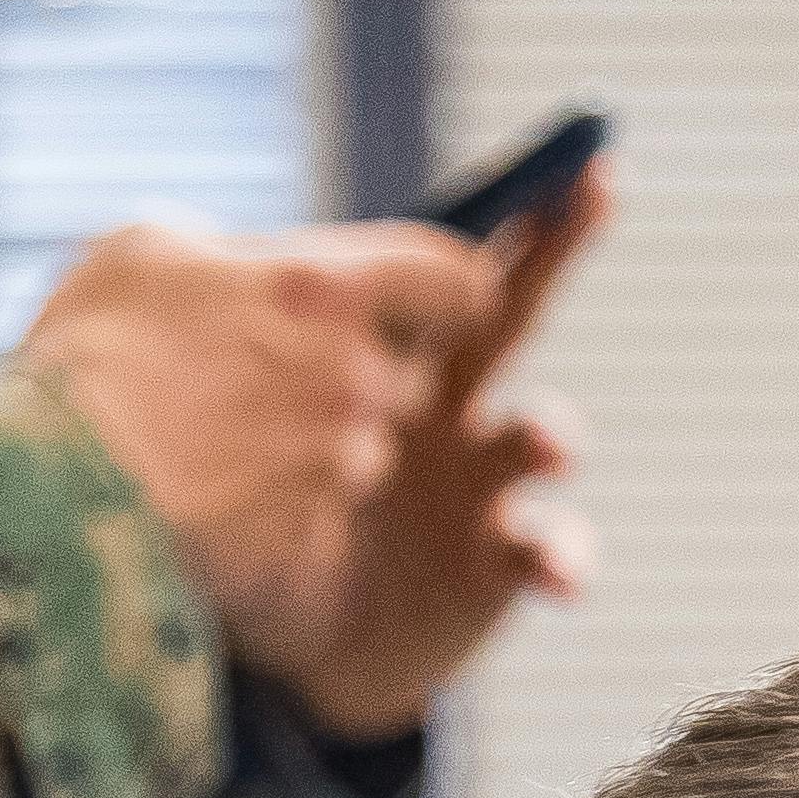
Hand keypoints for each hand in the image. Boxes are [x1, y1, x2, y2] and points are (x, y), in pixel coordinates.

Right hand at [17, 219, 500, 678]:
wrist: (43, 488)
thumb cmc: (86, 356)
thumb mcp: (145, 254)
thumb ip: (230, 253)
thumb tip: (247, 264)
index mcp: (329, 287)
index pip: (456, 283)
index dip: (443, 296)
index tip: (420, 310)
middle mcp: (355, 376)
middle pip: (402, 381)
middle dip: (352, 383)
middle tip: (260, 389)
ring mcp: (338, 468)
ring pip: (359, 458)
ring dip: (312, 456)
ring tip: (217, 450)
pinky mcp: (312, 540)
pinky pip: (316, 522)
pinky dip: (275, 515)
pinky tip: (210, 503)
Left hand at [265, 168, 604, 737]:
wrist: (252, 644)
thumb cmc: (223, 508)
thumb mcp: (199, 396)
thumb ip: (210, 319)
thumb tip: (228, 263)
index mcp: (374, 349)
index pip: (428, 260)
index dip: (472, 204)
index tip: (528, 153)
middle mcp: (439, 402)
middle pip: (505, 307)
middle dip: (554, 245)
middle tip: (599, 184)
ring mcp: (472, 483)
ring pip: (534, 435)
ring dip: (548, 431)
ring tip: (542, 439)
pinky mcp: (489, 568)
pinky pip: (545, 550)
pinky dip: (561, 553)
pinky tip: (551, 565)